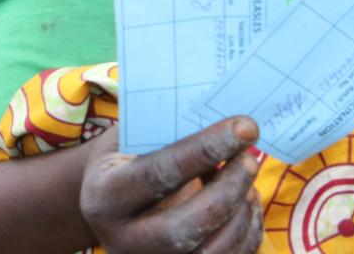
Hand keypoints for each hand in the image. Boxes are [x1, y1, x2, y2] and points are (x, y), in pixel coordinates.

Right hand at [80, 117, 263, 253]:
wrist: (110, 198)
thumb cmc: (129, 154)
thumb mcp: (133, 136)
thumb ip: (168, 129)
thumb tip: (225, 115)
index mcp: (104, 195)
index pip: (159, 175)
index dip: (205, 150)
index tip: (244, 127)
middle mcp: (121, 240)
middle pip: (183, 229)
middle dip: (227, 191)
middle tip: (249, 159)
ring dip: (242, 213)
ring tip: (247, 176)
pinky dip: (248, 233)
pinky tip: (248, 201)